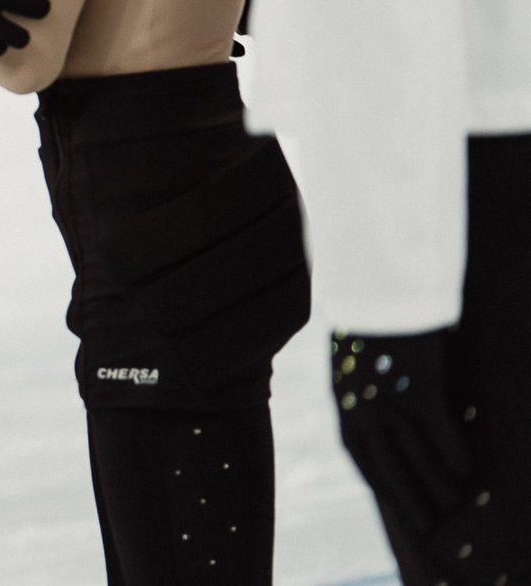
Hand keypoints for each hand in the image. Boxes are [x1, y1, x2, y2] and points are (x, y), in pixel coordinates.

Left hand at [334, 330, 477, 555]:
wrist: (371, 284)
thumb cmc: (367, 321)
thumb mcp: (349, 361)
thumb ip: (358, 392)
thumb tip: (371, 416)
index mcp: (344, 403)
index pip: (361, 458)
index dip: (381, 487)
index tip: (398, 511)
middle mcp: (363, 407)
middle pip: (388, 467)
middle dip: (409, 501)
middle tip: (429, 526)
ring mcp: (390, 397)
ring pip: (416, 455)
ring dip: (437, 484)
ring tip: (456, 502)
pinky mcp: (418, 382)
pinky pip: (438, 429)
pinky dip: (453, 452)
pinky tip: (468, 471)